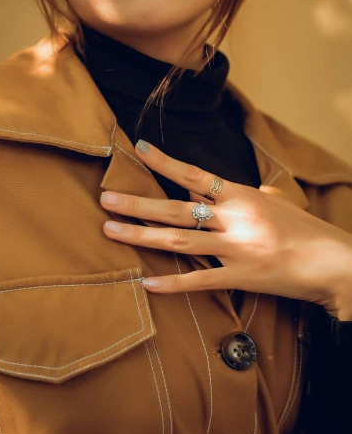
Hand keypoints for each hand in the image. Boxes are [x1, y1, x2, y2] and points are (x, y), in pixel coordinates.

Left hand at [99, 140, 351, 320]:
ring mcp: (236, 249)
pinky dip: (173, 283)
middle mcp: (234, 218)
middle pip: (176, 207)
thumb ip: (252, 192)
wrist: (334, 261)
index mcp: (242, 194)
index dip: (164, 162)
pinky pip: (201, 281)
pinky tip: (147, 283)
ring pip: (180, 241)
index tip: (137, 149)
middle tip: (105, 199)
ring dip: (142, 236)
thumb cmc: (306, 229)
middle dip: (137, 203)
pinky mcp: (242, 278)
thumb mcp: (278, 200)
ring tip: (111, 230)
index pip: (194, 174)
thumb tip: (237, 189)